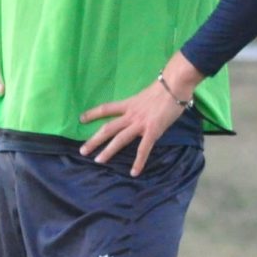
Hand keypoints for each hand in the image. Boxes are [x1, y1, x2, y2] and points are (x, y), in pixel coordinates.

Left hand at [79, 63, 197, 175]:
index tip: (81, 119)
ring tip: (98, 161)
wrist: (174, 84)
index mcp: (129, 104)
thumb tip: (141, 111)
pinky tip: (134, 172)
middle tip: (83, 151)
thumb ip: (140, 105)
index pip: (106, 109)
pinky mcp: (152, 131)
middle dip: (94, 140)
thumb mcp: (146, 95)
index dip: (93, 114)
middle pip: (108, 128)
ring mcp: (140, 123)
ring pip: (120, 139)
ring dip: (108, 151)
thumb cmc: (164, 88)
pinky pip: (143, 149)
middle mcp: (131, 115)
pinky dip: (138, 162)